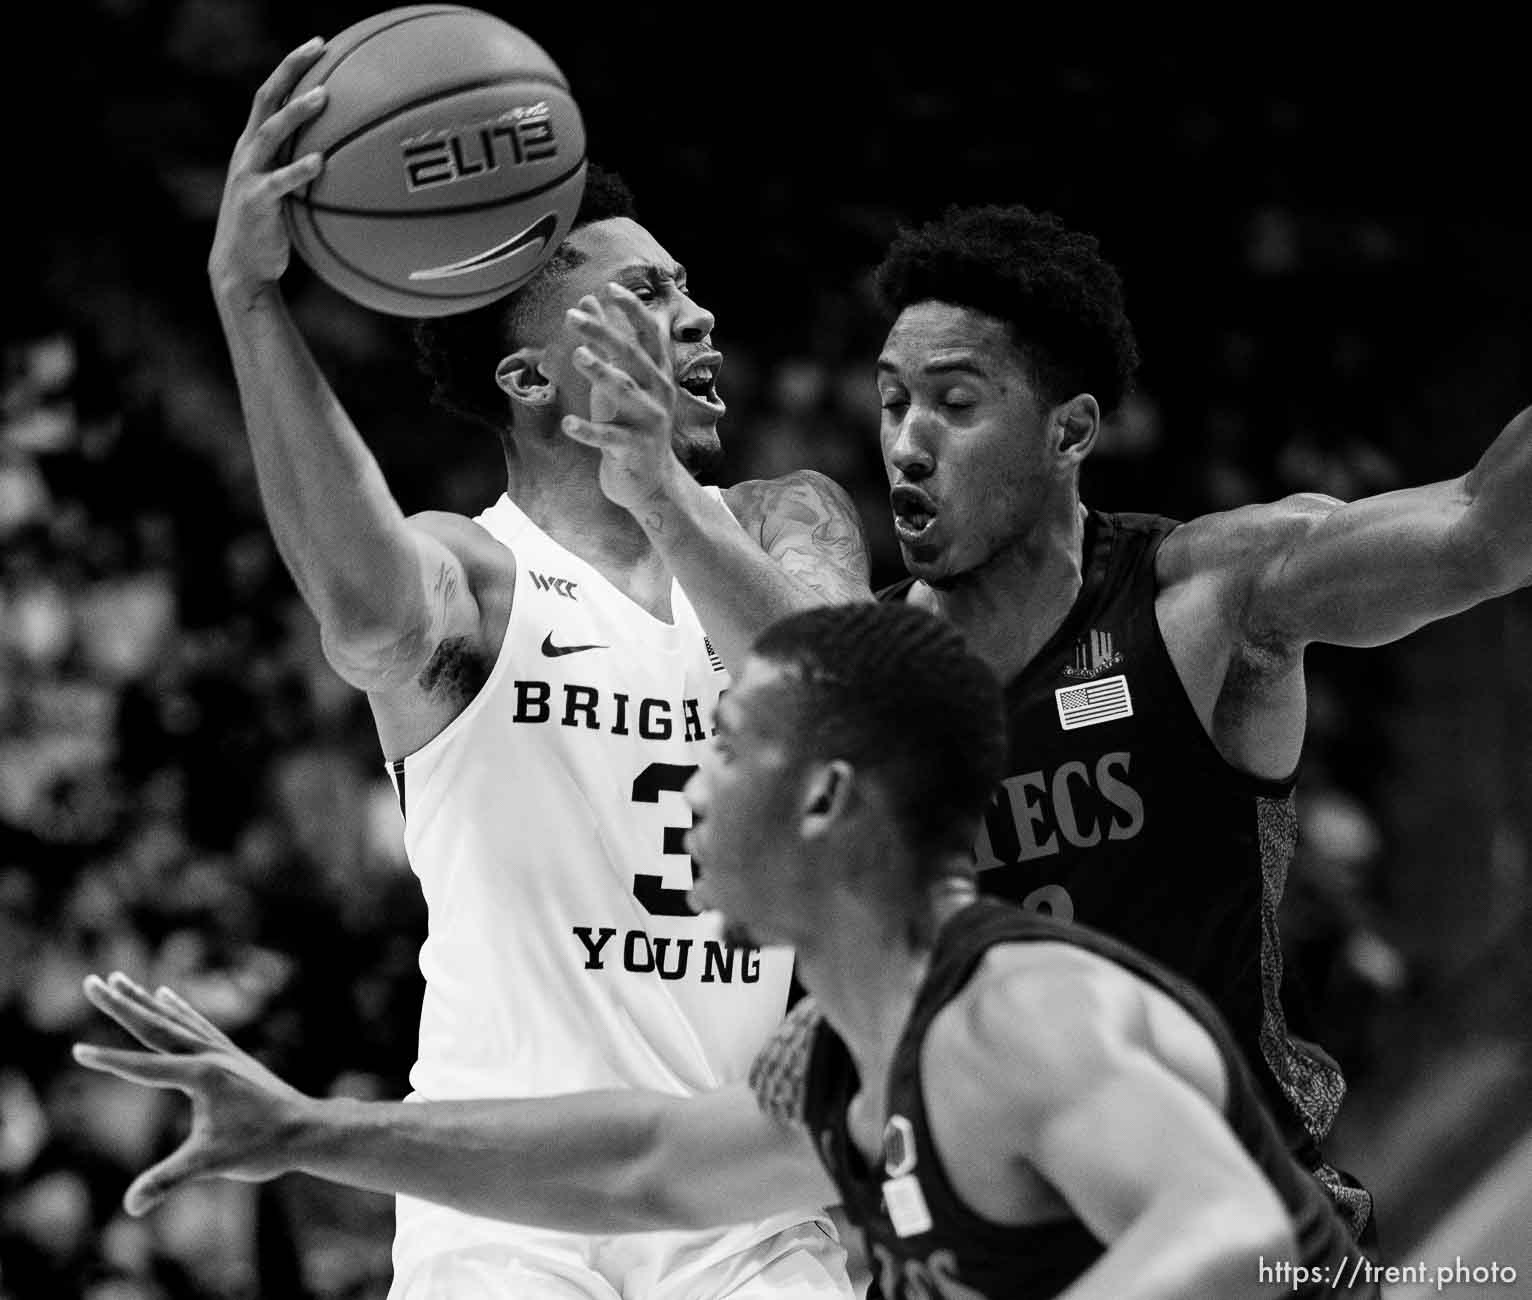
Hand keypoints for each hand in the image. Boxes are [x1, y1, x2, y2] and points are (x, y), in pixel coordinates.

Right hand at [72, 972, 312, 1215]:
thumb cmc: (262, 1146)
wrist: (307, 1129)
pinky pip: (196, 1024)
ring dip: (143, 1000)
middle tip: (91, 981)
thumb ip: (168, 1181)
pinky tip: (165, 995)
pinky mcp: (230, 1056)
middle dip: (120, 1004)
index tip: (77, 1051)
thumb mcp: (211, 1165)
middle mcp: (210, 1056)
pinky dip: (177, 1009)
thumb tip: (130, 1205)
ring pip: (173, 1020)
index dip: (110, 1062)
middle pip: (156, 1026)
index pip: (144, 1067)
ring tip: (119, 979)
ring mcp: (221, 1052)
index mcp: (202, 1076)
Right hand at [207, 37, 329, 307]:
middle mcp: (247, 152)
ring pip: (270, 133)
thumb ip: (306, 174)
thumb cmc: (271, 232)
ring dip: (296, 113)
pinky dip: (298, 170)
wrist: (241, 269)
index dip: (292, 67)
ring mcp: (247, 174)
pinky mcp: (255, 202)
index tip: (320, 45)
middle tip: (320, 49)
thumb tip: (351, 165)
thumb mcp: (287, 195)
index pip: (272, 94)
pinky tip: (320, 161)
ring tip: (324, 97)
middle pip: (267, 99)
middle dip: (291, 70)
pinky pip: (279, 181)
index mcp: (254, 145)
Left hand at [561, 283, 683, 511]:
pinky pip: (608, 438)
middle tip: (573, 315)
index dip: (632, 310)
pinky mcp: (633, 450)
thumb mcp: (619, 380)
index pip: (649, 335)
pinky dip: (588, 431)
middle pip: (632, 357)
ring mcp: (648, 423)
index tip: (609, 287)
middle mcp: (659, 394)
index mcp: (657, 375)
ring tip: (578, 354)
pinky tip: (567, 423)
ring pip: (625, 392)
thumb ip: (606, 341)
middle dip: (604, 334)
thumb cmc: (630, 423)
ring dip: (601, 373)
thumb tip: (590, 298)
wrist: (650, 482)